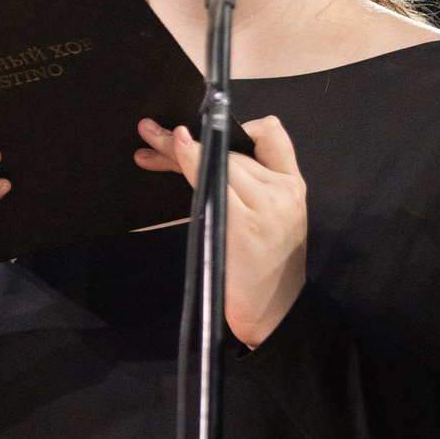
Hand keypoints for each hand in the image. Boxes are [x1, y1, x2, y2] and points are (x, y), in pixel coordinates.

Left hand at [136, 114, 309, 348]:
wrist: (275, 312)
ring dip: (176, 148)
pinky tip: (175, 152)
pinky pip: (212, 179)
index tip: (206, 133)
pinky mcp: (245, 222)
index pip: (271, 135)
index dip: (236, 127)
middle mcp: (282, 189)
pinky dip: (189, 161)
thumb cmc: (264, 267)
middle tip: (151, 132)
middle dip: (189, 138)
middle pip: (230, 146)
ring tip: (147, 142)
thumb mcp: (267, 218)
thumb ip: (245, 186)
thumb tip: (199, 153)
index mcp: (292, 184)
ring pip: (218, 158)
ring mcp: (264, 205)